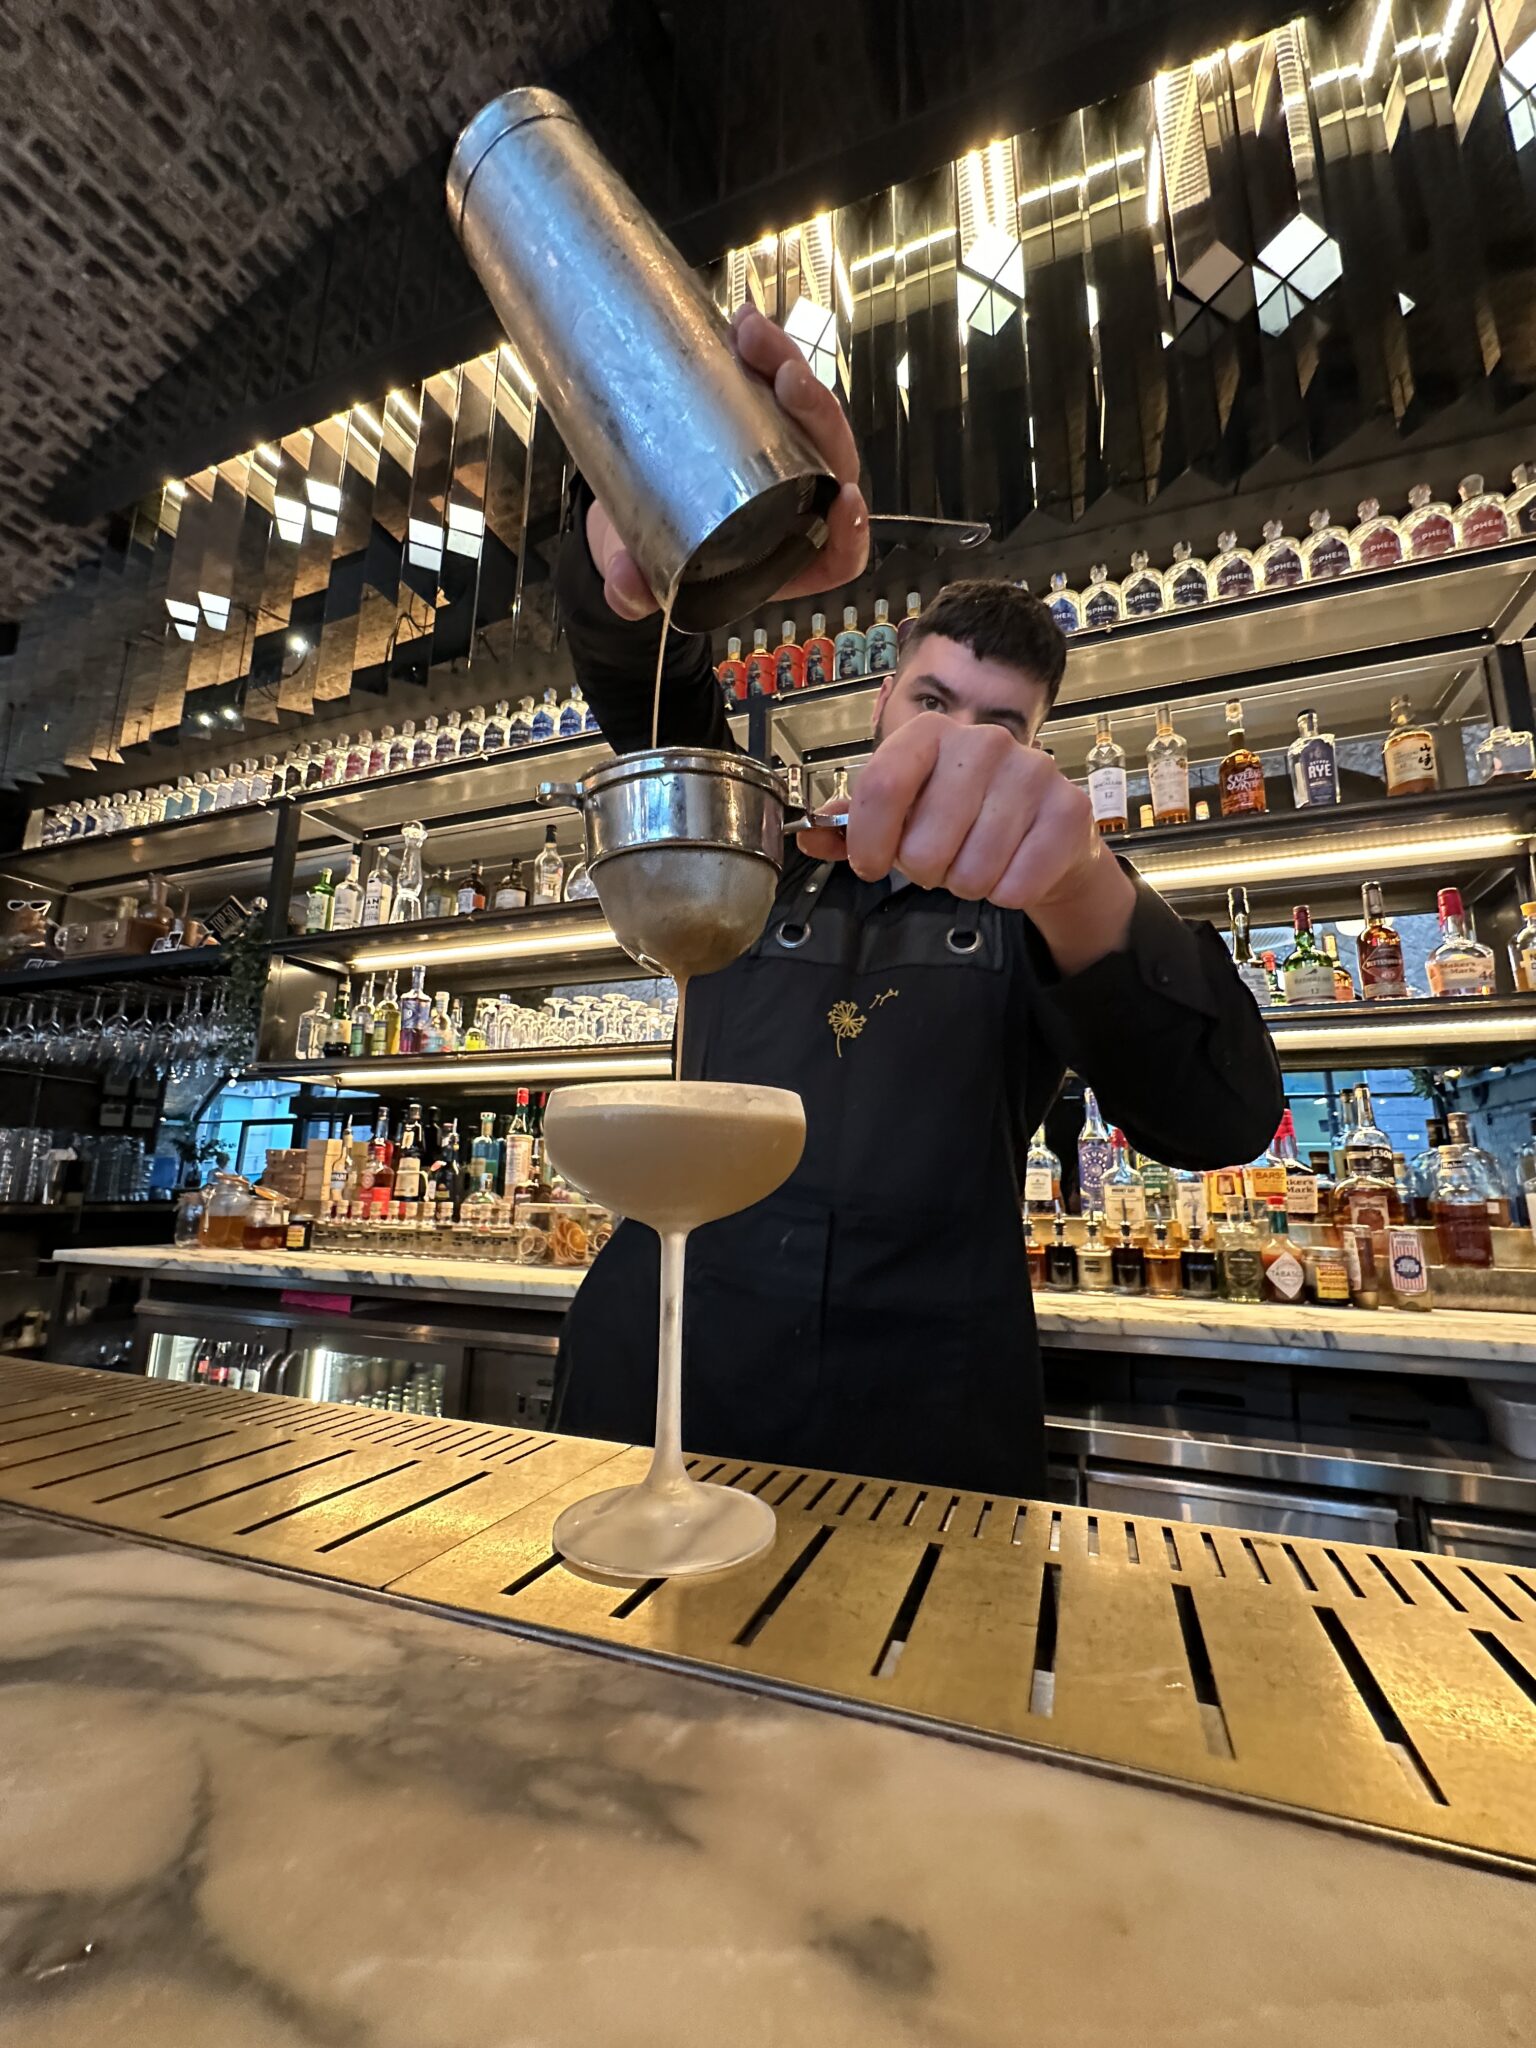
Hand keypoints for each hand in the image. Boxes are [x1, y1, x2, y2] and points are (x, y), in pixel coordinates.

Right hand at [586, 306, 869, 619]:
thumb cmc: (647, 558)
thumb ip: (633, 588)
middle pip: (830, 459)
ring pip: (805, 411)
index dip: (852, 530)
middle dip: (816, 415)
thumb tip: (625, 588)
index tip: (846, 498)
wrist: (623, 516)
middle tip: (787, 380)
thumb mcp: (638, 573)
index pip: (841, 553)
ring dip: (788, 365)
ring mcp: (781, 456)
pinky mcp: (758, 417)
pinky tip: (740, 322)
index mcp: (784, 557)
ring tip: (751, 334)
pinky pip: (774, 381)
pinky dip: (763, 351)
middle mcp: (795, 505)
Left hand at [798, 714, 1137, 974]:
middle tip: (940, 861)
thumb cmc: (962, 819)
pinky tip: (1011, 871)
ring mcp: (1031, 771)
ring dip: (967, 884)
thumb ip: (850, 825)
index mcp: (930, 733)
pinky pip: (1016, 885)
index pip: (882, 786)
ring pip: (972, 871)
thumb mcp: (902, 814)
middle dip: (925, 871)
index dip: (869, 841)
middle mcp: (983, 741)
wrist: (1043, 831)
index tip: (870, 865)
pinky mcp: (1069, 810)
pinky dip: (1006, 894)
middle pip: (925, 844)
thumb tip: (805, 836)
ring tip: (976, 864)